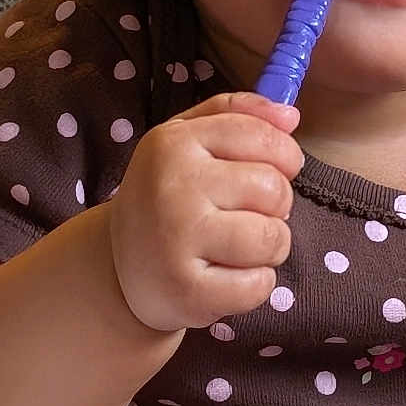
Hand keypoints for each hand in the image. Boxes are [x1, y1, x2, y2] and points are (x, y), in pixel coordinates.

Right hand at [108, 91, 302, 331]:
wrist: (115, 270)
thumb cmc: (167, 196)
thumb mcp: (187, 138)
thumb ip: (238, 113)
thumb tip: (291, 116)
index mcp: (174, 143)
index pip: (261, 136)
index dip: (285, 154)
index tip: (280, 168)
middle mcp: (173, 187)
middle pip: (273, 188)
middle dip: (277, 204)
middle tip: (248, 214)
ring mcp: (177, 240)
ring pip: (272, 237)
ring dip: (271, 246)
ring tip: (242, 246)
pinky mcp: (187, 291)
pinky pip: (259, 284)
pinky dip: (256, 284)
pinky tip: (229, 277)